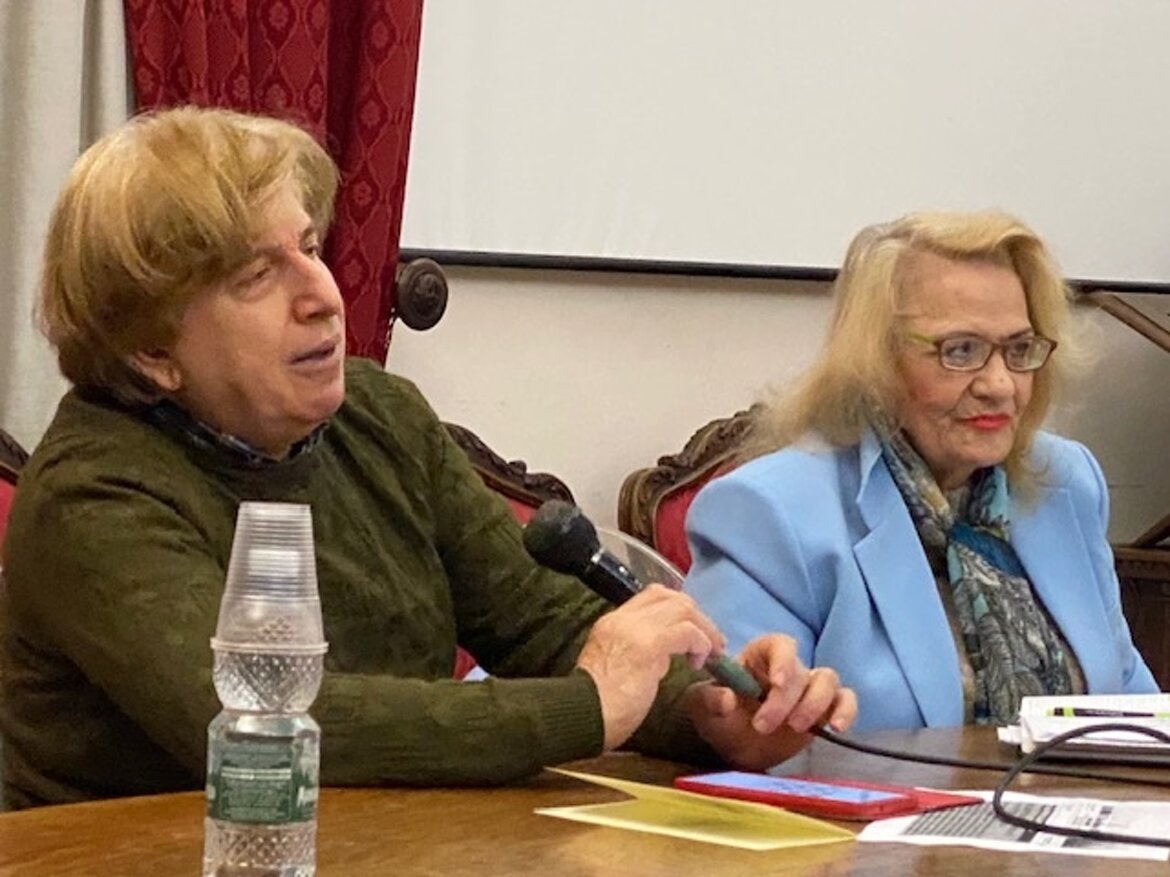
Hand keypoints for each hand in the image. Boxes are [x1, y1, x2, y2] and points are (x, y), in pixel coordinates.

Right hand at [577, 585, 723, 750]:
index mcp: (611, 623)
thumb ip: (633, 653)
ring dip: (704, 630)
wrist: (579, 715)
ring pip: (683, 609)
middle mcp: (623, 618)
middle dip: (697, 617)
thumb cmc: (593, 705)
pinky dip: (701, 644)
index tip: (691, 631)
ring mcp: (636, 628)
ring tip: (711, 654)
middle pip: (672, 597)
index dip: (678, 609)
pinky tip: (700, 663)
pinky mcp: (650, 644)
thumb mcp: (611, 666)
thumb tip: (661, 658)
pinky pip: (688, 632)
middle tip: (711, 642)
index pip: (651, 596)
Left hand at [685, 634, 855, 769]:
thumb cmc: (720, 717)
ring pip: (827, 680)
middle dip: (785, 700)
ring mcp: (808, 687)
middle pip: (800, 670)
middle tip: (762, 726)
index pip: (780, 644)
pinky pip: (845, 700)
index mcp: (759, 655)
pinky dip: (846, 710)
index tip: (777, 683)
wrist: (735, 747)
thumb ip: (710, 700)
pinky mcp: (824, 709)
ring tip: (796, 728)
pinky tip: (837, 728)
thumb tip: (727, 700)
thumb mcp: (702, 708)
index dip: (783, 660)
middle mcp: (788, 667)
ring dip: (815, 704)